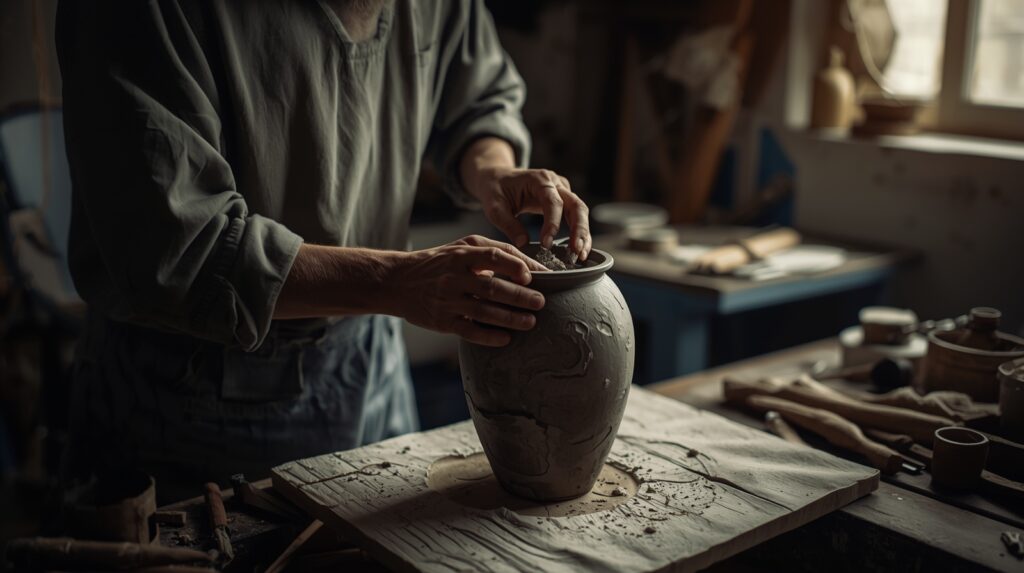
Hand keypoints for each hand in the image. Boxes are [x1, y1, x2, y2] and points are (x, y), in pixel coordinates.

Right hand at [389, 235, 546, 346]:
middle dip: (520, 296)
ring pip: (484, 312)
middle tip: (540, 302)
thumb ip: (490, 251)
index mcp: (461, 255)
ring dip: (510, 318)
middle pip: (492, 287)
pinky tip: (506, 338)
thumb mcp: (460, 247)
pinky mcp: (442, 321)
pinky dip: (489, 336)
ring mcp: (447, 301)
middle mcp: (454, 277)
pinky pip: (469, 331)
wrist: (397, 282)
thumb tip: (526, 264)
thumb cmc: (437, 263)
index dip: (515, 266)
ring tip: (530, 322)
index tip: (531, 275)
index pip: (493, 256)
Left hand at [460, 138, 591, 260]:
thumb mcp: (494, 207)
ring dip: (583, 234)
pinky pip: (576, 216)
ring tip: (580, 256)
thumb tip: (523, 244)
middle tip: (576, 252)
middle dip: (579, 230)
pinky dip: (579, 233)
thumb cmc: (495, 190)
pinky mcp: (563, 200)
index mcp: (539, 180)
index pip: (553, 202)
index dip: (553, 224)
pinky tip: (578, 250)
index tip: (547, 245)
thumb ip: (508, 224)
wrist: (498, 177)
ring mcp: (562, 190)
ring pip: (580, 211)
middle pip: (576, 205)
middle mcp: (555, 183)